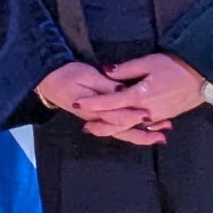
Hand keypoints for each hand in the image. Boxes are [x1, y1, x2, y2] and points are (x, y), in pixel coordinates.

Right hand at [36, 61, 168, 146]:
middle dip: (143, 134)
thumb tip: (123, 90)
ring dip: (141, 136)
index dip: (132, 116)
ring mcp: (99, 119)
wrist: (51, 80)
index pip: (116, 116)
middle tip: (162, 135)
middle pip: (122, 130)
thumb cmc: (68, 75)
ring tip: (160, 137)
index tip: (148, 116)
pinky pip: (119, 128)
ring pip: (122, 133)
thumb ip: (106, 85)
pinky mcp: (101, 117)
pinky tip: (148, 131)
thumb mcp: (87, 75)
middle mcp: (97, 118)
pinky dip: (134, 131)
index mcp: (93, 108)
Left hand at [77, 53, 207, 143]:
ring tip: (100, 129)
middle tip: (86, 126)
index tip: (78, 103)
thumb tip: (106, 72)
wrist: (202, 77)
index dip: (93, 103)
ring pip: (130, 127)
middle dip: (101, 125)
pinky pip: (142, 126)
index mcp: (139, 96)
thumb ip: (126, 70)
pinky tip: (124, 126)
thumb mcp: (149, 63)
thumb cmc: (176, 67)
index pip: (110, 102)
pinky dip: (130, 128)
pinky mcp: (164, 117)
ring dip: (114, 128)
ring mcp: (155, 117)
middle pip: (117, 123)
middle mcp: (145, 112)